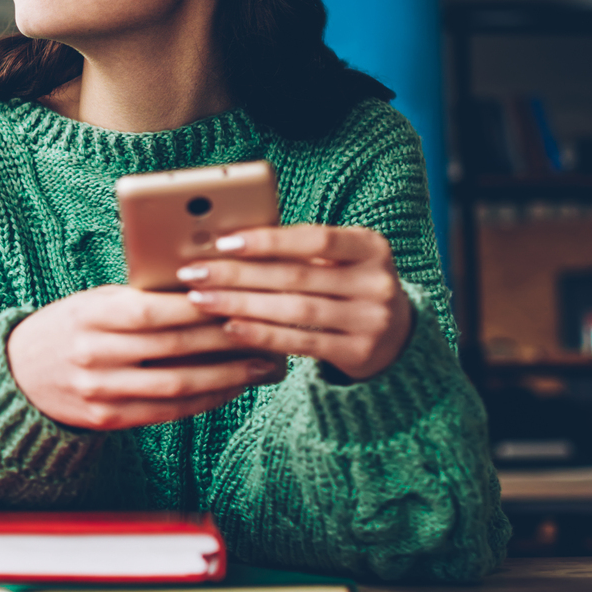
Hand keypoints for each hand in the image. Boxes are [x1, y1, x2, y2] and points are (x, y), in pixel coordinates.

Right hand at [6, 283, 286, 429]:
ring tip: (262, 366)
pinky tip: (231, 387)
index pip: (150, 311)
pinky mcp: (109, 419)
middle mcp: (93, 356)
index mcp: (88, 316)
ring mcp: (100, 393)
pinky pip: (168, 411)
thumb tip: (207, 290)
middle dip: (227, 341)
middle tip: (267, 332)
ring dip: (227, 377)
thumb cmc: (69, 327)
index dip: (197, 308)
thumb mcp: (93, 301)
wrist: (19, 375)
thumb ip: (139, 298)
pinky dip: (205, 400)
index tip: (238, 298)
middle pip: (173, 350)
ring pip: (177, 386)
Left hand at [178, 224, 412, 380]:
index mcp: (371, 246)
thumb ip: (298, 250)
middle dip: (238, 274)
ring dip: (241, 304)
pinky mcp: (359, 352)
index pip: (314, 239)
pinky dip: (262, 334)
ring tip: (201, 299)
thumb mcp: (339, 261)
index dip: (268, 240)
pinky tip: (230, 328)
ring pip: (295, 310)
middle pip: (296, 277)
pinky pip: (301, 342)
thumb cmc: (346, 285)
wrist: (397, 336)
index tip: (223, 241)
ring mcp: (372, 320)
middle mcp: (377, 282)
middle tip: (194, 272)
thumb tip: (226, 241)